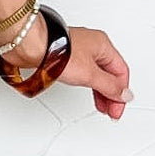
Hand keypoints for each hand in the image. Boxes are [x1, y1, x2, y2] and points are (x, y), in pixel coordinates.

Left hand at [0, 13, 132, 118]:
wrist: (29, 45)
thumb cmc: (57, 51)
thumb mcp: (90, 74)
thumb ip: (109, 86)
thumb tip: (125, 94)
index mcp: (103, 45)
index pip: (121, 71)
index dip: (121, 92)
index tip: (117, 108)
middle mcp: (91, 45)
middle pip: (109, 73)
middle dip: (111, 93)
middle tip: (110, 110)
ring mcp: (77, 50)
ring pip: (96, 73)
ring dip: (100, 91)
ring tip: (100, 106)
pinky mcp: (63, 56)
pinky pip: (82, 72)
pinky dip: (87, 85)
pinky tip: (85, 92)